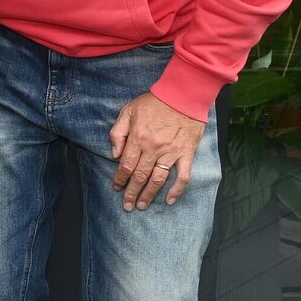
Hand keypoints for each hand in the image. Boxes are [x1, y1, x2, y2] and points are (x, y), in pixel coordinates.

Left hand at [109, 92, 204, 210]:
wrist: (182, 95)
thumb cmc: (153, 103)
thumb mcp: (128, 111)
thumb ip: (118, 133)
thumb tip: (114, 154)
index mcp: (138, 138)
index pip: (126, 165)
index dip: (120, 179)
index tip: (116, 187)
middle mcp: (153, 148)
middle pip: (140, 176)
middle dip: (131, 192)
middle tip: (127, 206)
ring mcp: (171, 153)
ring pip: (158, 179)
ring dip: (149, 195)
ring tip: (142, 205)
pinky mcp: (186, 154)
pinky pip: (183, 176)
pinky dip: (177, 190)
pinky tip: (170, 200)